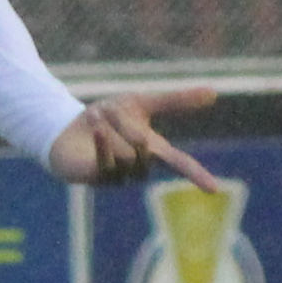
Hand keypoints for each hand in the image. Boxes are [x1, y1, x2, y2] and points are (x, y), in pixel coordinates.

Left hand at [47, 87, 219, 189]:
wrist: (67, 126)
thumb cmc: (107, 118)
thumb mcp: (142, 103)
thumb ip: (176, 101)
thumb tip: (215, 93)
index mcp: (153, 151)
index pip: (181, 165)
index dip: (197, 175)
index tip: (214, 189)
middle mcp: (138, 168)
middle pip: (143, 147)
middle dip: (125, 124)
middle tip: (108, 109)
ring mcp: (117, 177)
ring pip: (125, 156)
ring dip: (110, 129)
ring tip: (95, 116)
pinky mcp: (96, 179)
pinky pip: (106, 164)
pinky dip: (102, 142)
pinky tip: (94, 127)